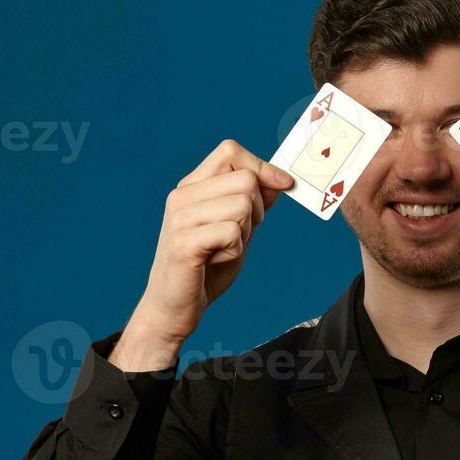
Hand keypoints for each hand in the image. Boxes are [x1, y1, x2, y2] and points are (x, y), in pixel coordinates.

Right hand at [111, 140, 293, 370]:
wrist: (174, 307)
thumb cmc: (205, 268)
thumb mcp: (237, 229)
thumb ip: (255, 203)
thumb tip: (280, 179)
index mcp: (191, 186)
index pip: (230, 152)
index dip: (262, 167)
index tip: (284, 185)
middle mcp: (182, 196)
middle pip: (245, 180)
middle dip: (257, 210)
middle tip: (239, 235)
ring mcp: (180, 217)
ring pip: (243, 205)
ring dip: (245, 233)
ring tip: (222, 249)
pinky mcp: (184, 242)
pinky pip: (232, 232)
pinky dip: (235, 250)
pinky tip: (215, 261)